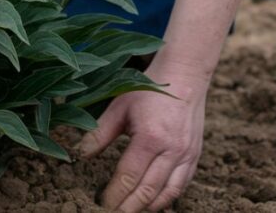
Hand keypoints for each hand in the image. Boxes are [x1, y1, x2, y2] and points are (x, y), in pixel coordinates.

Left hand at [77, 67, 208, 211]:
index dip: (113, 195)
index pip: (129, 177)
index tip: (101, 204)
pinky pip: (182, 186)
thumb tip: (80, 154)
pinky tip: (152, 203)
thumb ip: (100, 133)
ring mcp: (186, 155)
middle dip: (128, 208)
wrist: (185, 76)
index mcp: (150, 138)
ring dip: (148, 207)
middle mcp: (172, 150)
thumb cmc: (149, 89)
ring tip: (130, 211)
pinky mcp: (195, 156)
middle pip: (148, 191)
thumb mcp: (119, 108)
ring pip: (167, 194)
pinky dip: (167, 199)